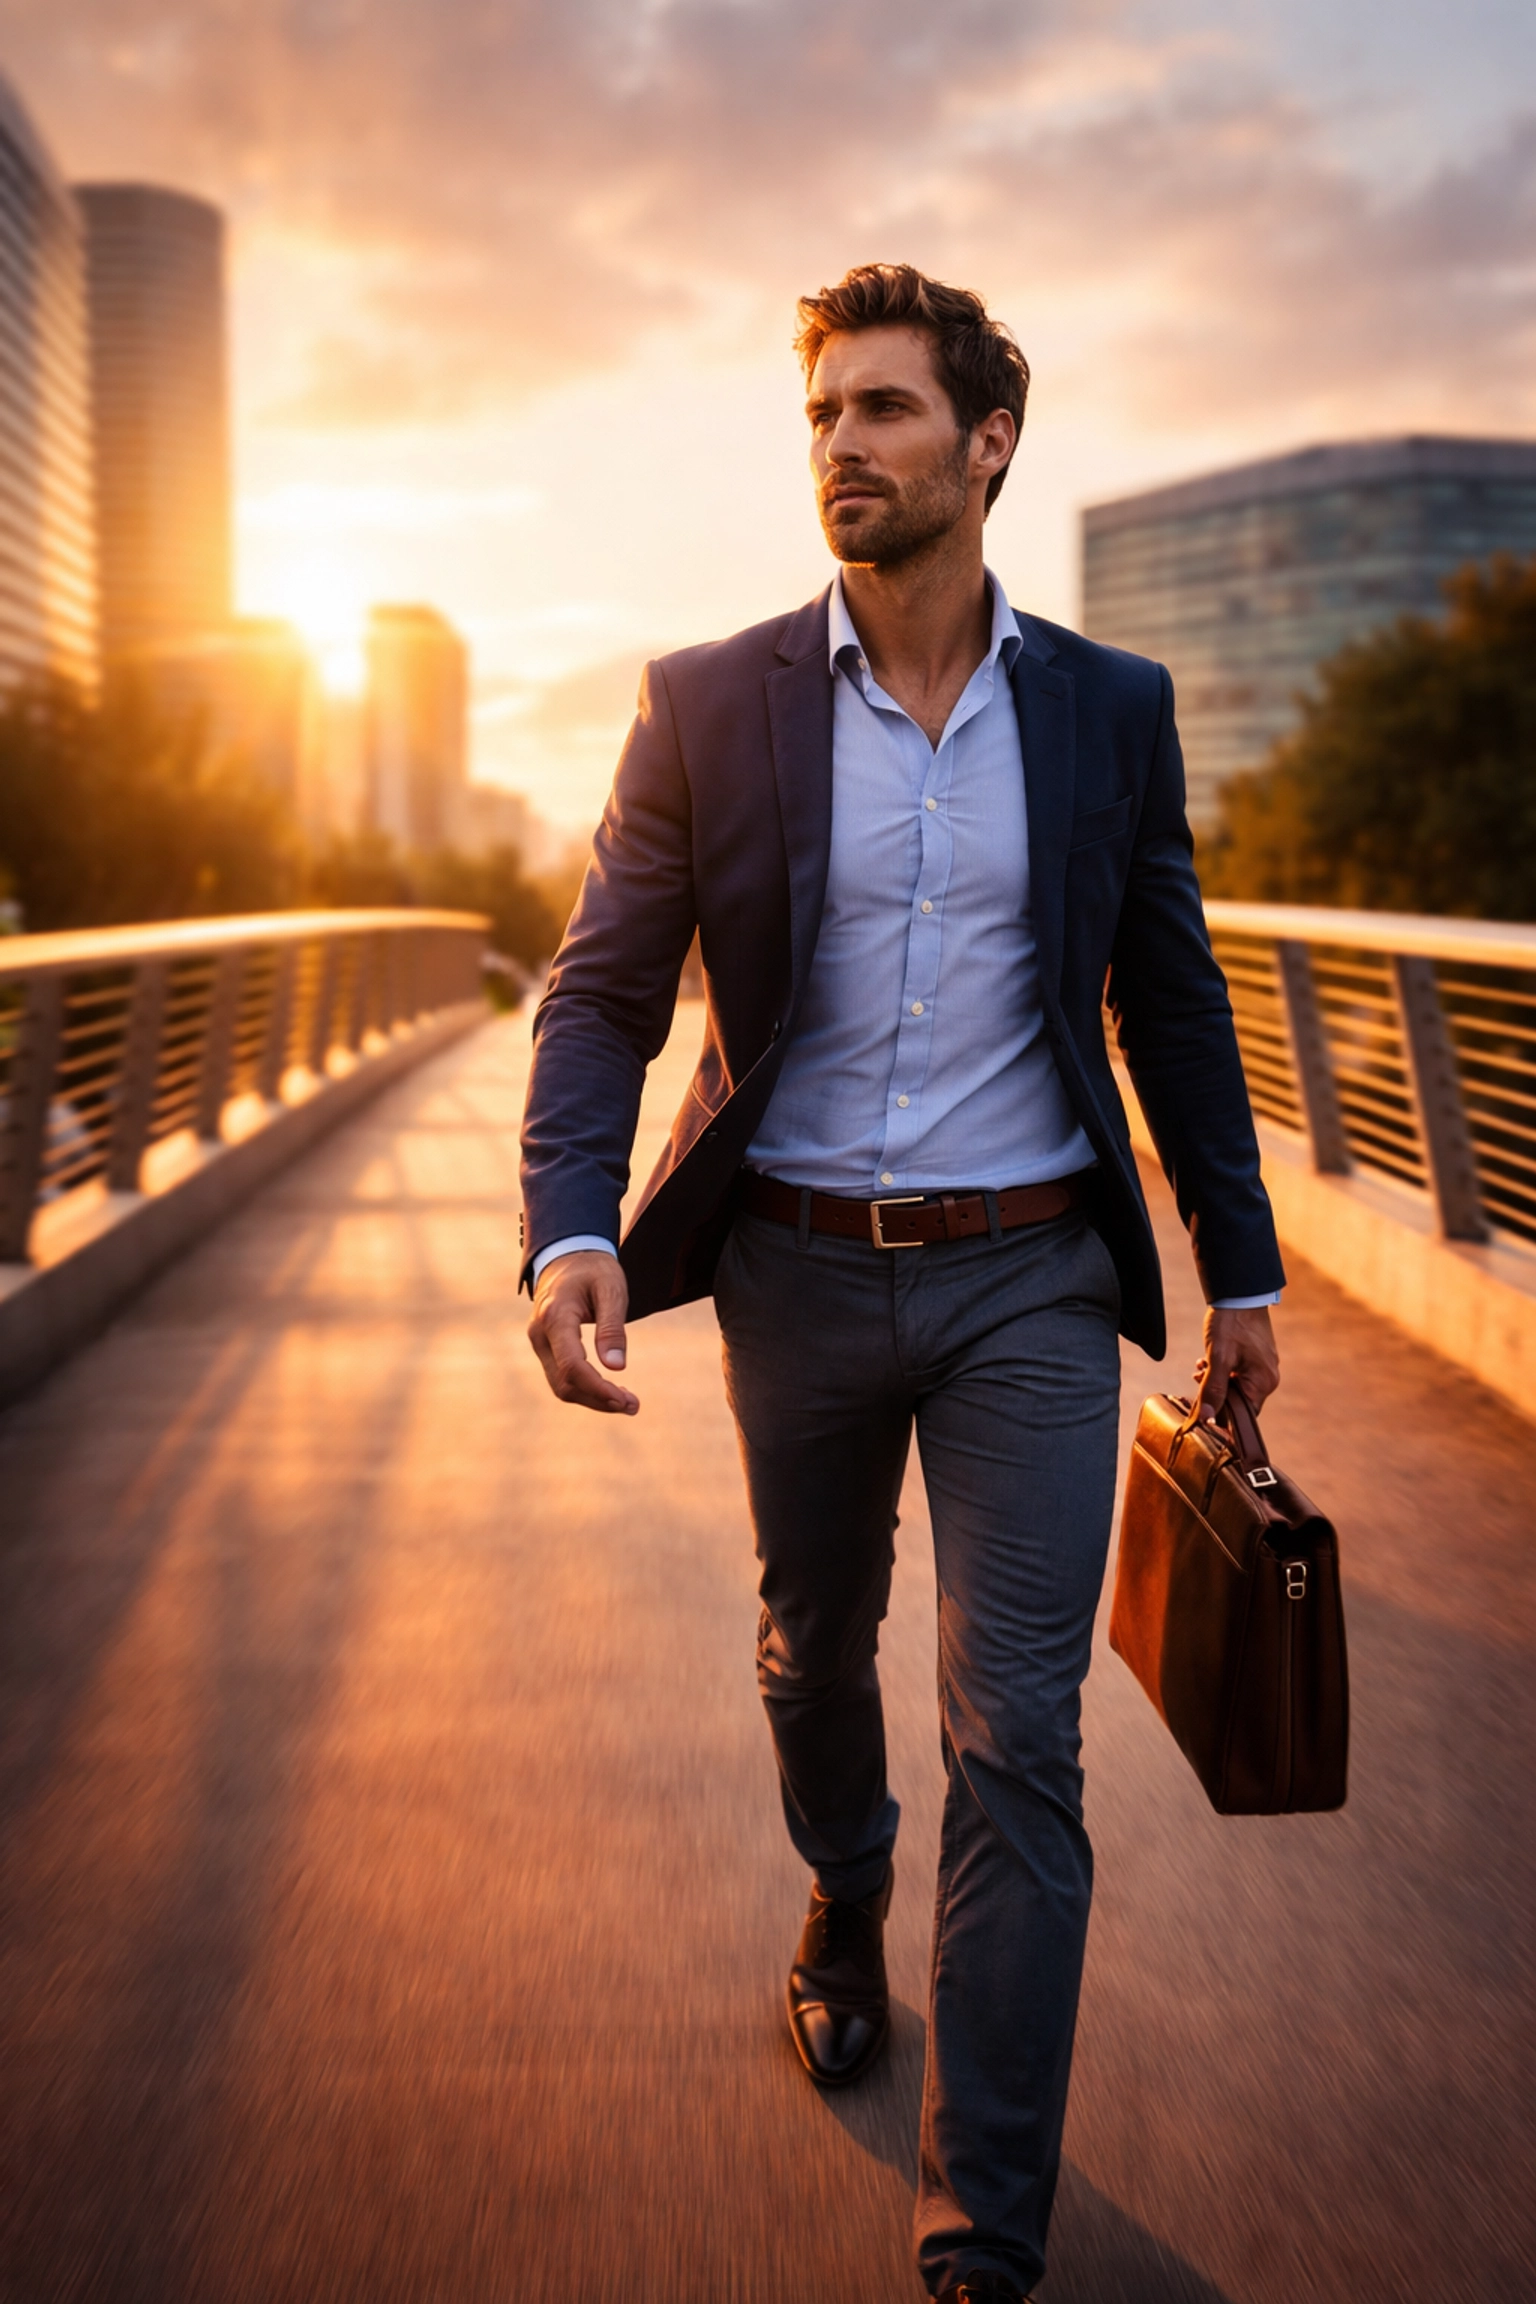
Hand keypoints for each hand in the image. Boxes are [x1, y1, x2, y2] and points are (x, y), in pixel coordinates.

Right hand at [527, 1251, 638, 1414]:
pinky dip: (585, 1389)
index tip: (625, 1401)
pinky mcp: (545, 1347)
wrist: (567, 1255)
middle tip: (634, 1406)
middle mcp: (540, 1333)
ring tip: (627, 1402)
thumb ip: (612, 1327)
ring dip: (593, 1399)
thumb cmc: (593, 1269)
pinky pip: (561, 1377)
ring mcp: (539, 1342)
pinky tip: (610, 1390)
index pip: (572, 1365)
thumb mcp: (611, 1289)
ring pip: (561, 1386)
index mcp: (555, 1317)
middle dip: (598, 1400)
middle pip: (564, 1383)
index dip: (598, 1388)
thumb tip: (616, 1367)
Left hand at [1195, 1304, 1278, 1428]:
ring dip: (1216, 1380)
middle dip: (1216, 1392)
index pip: (1242, 1414)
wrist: (1239, 1293)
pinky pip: (1238, 1373)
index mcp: (1263, 1382)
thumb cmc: (1231, 1323)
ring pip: (1235, 1386)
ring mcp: (1263, 1367)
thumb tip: (1207, 1418)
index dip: (1221, 1414)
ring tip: (1202, 1366)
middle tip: (1199, 1378)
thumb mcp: (1217, 1358)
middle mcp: (1268, 1378)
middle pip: (1238, 1400)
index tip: (1202, 1408)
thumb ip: (1212, 1389)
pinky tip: (1208, 1360)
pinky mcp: (1256, 1357)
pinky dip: (1221, 1370)